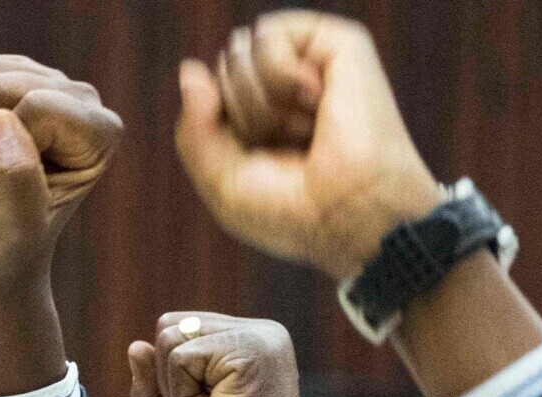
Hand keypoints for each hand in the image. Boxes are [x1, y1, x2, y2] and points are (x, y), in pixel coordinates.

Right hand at [0, 55, 122, 285]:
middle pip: (2, 84)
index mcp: (103, 131)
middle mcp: (81, 98)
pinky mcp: (6, 73)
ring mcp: (42, 82)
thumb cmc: (6, 241)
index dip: (11, 150)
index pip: (37, 106)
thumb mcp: (14, 226)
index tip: (22, 187)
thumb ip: (16, 182)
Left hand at [176, 15, 444, 280]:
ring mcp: (313, 65)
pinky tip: (317, 101)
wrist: (350, 215)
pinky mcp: (338, 45)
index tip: (262, 166)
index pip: (208, 95)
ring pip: (240, 51)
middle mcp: (288, 90)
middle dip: (244, 116)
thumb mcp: (222, 184)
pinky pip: (268, 35)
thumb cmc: (295, 214)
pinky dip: (280, 75)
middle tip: (291, 149)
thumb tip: (191, 67)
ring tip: (309, 130)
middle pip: (223, 71)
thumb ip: (193, 131)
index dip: (218, 132)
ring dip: (265, 104)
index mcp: (264, 121)